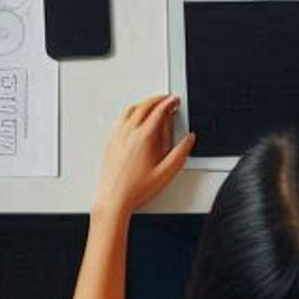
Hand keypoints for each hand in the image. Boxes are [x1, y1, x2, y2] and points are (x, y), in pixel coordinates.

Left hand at [92, 93, 193, 220]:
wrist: (114, 199)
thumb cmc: (137, 189)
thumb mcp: (166, 173)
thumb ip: (180, 153)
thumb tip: (188, 140)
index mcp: (144, 137)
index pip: (158, 111)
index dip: (169, 103)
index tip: (175, 100)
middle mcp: (129, 132)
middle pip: (145, 106)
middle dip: (158, 99)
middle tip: (167, 99)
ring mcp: (118, 135)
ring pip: (131, 109)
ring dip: (144, 103)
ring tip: (152, 104)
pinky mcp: (111, 140)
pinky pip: (121, 118)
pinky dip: (131, 111)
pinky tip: (134, 116)